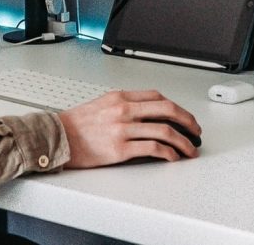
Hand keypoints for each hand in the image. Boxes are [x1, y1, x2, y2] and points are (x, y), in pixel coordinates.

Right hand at [58, 90, 199, 167]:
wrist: (58, 137)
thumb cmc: (77, 125)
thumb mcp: (101, 104)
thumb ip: (124, 105)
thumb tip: (148, 114)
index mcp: (119, 96)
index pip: (157, 96)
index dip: (176, 107)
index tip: (184, 117)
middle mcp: (123, 109)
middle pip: (167, 109)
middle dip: (187, 121)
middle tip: (196, 131)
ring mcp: (122, 129)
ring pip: (164, 130)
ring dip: (183, 141)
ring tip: (190, 149)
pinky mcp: (120, 149)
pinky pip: (153, 149)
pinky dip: (168, 153)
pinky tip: (172, 158)